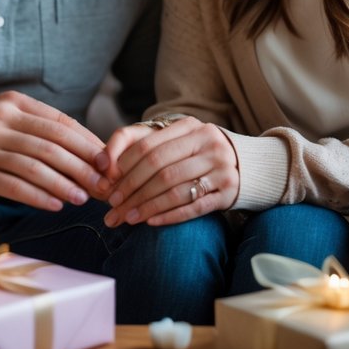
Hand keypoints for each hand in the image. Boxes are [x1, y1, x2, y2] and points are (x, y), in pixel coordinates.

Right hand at [0, 92, 107, 211]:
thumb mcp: (4, 113)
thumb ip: (38, 124)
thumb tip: (85, 146)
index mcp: (14, 104)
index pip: (61, 123)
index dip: (88, 143)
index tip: (108, 162)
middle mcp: (0, 121)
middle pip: (52, 145)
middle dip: (83, 166)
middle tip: (104, 184)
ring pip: (34, 166)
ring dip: (64, 184)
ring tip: (84, 197)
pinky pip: (11, 185)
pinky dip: (37, 196)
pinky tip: (55, 204)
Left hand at [101, 117, 238, 227]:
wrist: (246, 166)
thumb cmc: (198, 154)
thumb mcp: (176, 140)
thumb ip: (141, 145)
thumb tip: (103, 163)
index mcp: (191, 127)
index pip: (149, 147)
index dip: (125, 168)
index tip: (107, 187)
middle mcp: (209, 143)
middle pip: (160, 169)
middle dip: (131, 191)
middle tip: (112, 209)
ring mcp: (221, 167)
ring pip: (175, 189)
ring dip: (146, 206)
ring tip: (126, 219)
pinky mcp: (229, 191)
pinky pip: (193, 206)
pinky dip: (169, 216)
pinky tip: (150, 222)